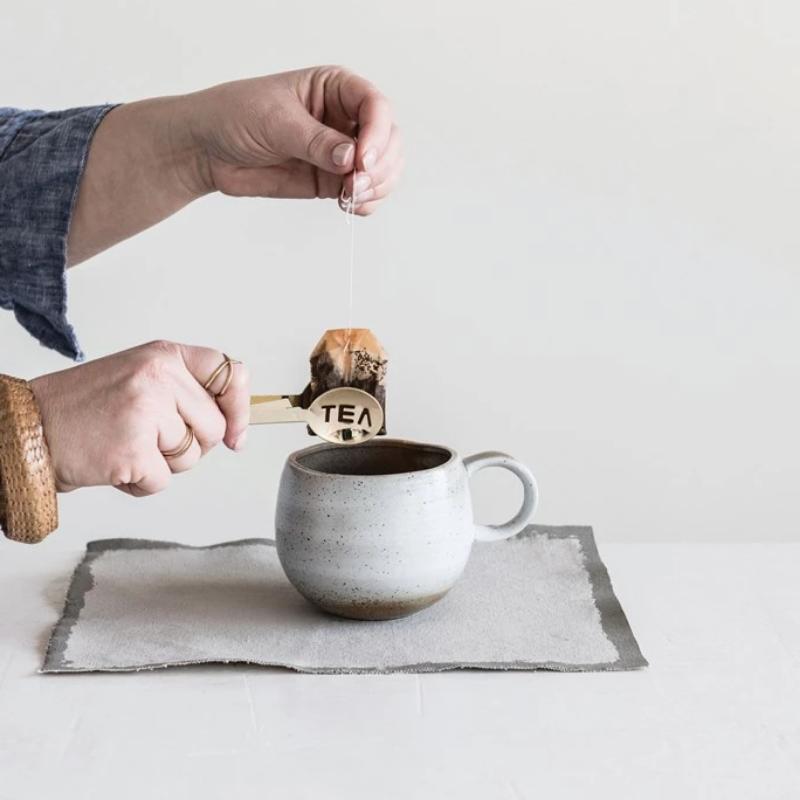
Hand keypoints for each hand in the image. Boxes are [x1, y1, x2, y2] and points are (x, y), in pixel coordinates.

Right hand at [29, 341, 249, 495]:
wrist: (30, 428)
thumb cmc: (86, 407)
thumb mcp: (140, 377)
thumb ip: (185, 390)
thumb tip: (234, 425)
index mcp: (163, 356)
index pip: (228, 372)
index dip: (238, 406)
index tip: (236, 432)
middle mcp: (159, 377)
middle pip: (214, 426)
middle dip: (190, 443)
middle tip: (147, 435)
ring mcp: (146, 412)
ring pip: (192, 456)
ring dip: (164, 463)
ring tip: (127, 444)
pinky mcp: (134, 449)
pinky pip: (163, 480)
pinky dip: (141, 483)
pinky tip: (115, 463)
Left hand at [186, 66, 402, 215]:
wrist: (207, 150)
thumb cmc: (235, 117)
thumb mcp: (276, 122)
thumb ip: (315, 141)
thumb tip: (349, 158)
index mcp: (335, 88)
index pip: (375, 106)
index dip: (378, 133)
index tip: (363, 159)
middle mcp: (345, 119)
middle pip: (389, 140)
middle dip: (381, 166)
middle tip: (356, 184)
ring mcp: (341, 152)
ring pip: (383, 170)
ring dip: (377, 187)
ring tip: (351, 196)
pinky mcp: (332, 182)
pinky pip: (364, 194)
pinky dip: (365, 203)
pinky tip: (351, 206)